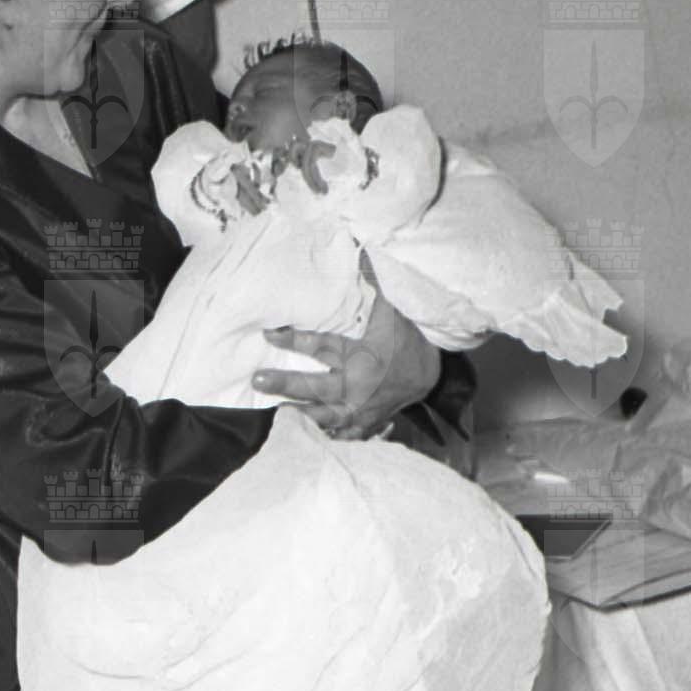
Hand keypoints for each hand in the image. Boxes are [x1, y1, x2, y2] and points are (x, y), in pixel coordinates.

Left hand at [252, 278, 439, 438]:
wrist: (433, 375)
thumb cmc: (406, 338)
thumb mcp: (392, 309)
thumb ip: (372, 282)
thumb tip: (360, 248)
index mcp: (362, 355)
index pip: (322, 344)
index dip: (293, 338)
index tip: (267, 331)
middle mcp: (358, 385)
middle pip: (317, 386)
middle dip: (286, 383)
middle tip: (258, 379)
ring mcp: (360, 409)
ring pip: (324, 415)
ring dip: (299, 416)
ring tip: (273, 416)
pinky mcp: (364, 424)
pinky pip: (342, 436)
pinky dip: (323, 439)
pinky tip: (299, 442)